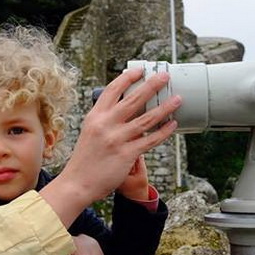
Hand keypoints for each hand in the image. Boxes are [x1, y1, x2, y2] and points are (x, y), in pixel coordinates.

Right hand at [49, 69, 178, 219]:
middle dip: (152, 85)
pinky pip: (150, 140)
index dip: (127, 78)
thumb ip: (106, 120)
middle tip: (165, 77)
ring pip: (146, 119)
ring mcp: (117, 139)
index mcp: (95, 116)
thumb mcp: (90, 132)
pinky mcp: (126, 154)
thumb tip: (127, 110)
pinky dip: (163, 132)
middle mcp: (105, 125)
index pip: (112, 90)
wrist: (77, 183)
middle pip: (133, 100)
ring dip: (164, 108)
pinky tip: (172, 125)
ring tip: (177, 99)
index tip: (140, 70)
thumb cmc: (85, 159)